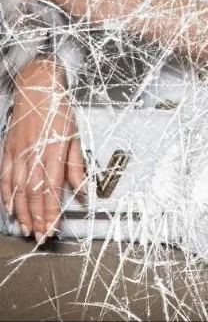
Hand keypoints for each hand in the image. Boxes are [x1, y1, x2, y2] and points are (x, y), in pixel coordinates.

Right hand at [0, 57, 85, 242]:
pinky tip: (10, 208)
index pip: (51, 191)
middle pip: (33, 195)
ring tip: (26, 228)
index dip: (51, 213)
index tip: (53, 229)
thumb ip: (78, 167)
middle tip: (40, 236)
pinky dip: (6, 195)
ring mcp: (18, 153)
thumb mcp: (75, 136)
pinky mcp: (9, 149)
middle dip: (37, 219)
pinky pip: (5, 177)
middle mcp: (34, 155)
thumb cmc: (58, 108)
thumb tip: (85, 192)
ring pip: (18, 190)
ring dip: (22, 212)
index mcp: (53, 152)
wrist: (37, 86)